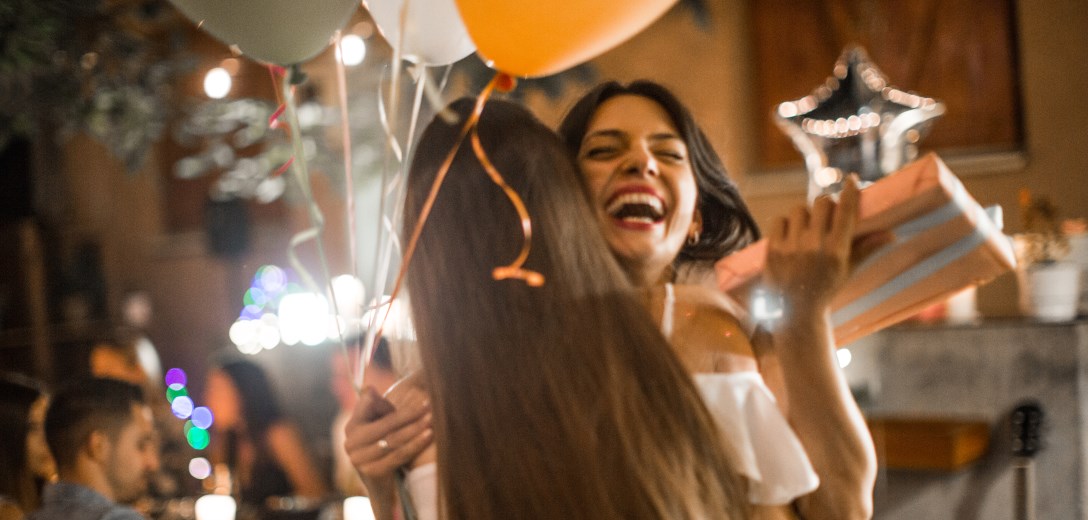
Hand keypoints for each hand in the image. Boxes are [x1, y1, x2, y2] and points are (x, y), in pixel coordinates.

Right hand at [343, 383, 432, 495]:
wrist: (382, 488)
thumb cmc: (384, 449)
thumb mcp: (380, 426)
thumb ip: (378, 408)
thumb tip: (371, 389)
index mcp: (351, 426)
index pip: (369, 406)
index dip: (390, 401)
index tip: (410, 395)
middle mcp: (351, 443)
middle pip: (386, 424)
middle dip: (410, 414)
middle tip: (430, 406)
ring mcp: (359, 459)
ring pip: (394, 439)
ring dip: (416, 427)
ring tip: (432, 419)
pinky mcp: (372, 472)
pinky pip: (399, 455)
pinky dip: (416, 444)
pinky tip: (430, 435)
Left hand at [765, 176, 860, 312]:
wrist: (794, 313)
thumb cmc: (825, 290)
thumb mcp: (847, 271)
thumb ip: (866, 249)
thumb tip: (892, 235)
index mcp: (837, 251)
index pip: (845, 211)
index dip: (849, 191)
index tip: (851, 179)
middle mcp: (814, 246)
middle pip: (822, 203)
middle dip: (826, 205)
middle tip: (827, 212)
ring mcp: (791, 247)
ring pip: (799, 210)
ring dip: (805, 215)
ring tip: (808, 228)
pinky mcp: (772, 249)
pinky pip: (779, 220)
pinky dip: (786, 223)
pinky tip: (791, 234)